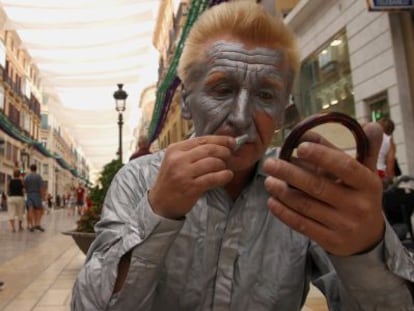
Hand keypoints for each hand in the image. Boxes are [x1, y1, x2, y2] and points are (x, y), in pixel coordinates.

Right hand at [149, 135, 235, 218]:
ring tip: (225, 168)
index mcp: (175, 149)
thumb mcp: (176, 161)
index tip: (231, 142)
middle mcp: (178, 159)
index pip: (202, 139)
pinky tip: (227, 175)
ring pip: (213, 162)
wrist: (160, 203)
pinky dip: (224, 176)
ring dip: (223, 165)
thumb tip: (218, 142)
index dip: (220, 139)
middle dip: (224, 151)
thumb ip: (193, 151)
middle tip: (230, 155)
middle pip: (209, 149)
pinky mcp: (190, 187)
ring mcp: (184, 174)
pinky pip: (213, 178)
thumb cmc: (172, 181)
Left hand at [263, 122, 384, 255]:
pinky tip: (272, 201)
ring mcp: (343, 225)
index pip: (345, 167)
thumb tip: (369, 124)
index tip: (299, 146)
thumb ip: (365, 149)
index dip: (321, 155)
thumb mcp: (367, 174)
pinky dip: (284, 212)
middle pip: (317, 186)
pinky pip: (302, 224)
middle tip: (269, 163)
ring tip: (268, 180)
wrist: (368, 238)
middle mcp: (357, 205)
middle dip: (289, 173)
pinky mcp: (330, 240)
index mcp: (368, 183)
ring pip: (306, 205)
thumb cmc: (361, 197)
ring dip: (282, 192)